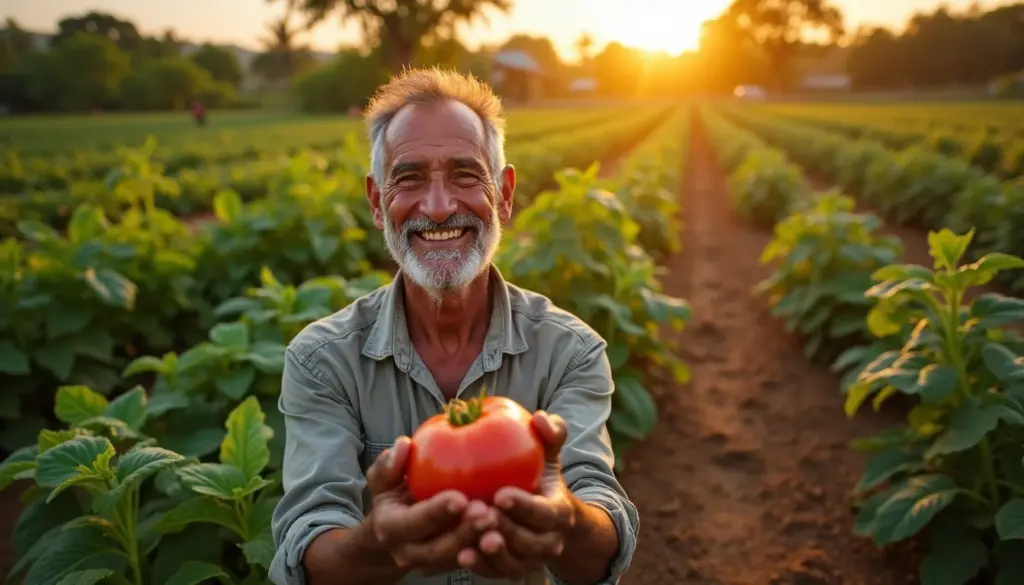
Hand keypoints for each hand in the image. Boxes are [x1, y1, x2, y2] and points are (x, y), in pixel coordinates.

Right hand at [366, 436, 497, 575]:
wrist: (396, 528)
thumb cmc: (394, 492)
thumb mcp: (383, 477)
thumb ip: (388, 463)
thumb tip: (402, 445)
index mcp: (390, 528)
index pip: (414, 522)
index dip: (437, 512)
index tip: (461, 497)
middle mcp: (408, 552)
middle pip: (439, 548)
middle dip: (464, 532)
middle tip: (488, 512)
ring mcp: (430, 563)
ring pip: (458, 557)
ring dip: (480, 541)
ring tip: (500, 521)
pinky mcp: (450, 565)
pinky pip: (472, 560)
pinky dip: (488, 547)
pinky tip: (507, 528)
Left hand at [457, 411, 576, 578]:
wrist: (544, 514)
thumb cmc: (540, 473)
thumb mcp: (549, 451)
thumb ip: (550, 432)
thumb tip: (540, 417)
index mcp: (559, 512)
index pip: (547, 513)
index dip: (525, 507)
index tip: (500, 494)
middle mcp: (549, 541)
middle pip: (529, 542)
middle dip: (505, 530)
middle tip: (479, 515)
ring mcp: (530, 560)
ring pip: (513, 563)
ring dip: (491, 554)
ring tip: (468, 542)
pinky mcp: (510, 569)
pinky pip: (495, 572)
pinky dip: (480, 566)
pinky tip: (460, 554)